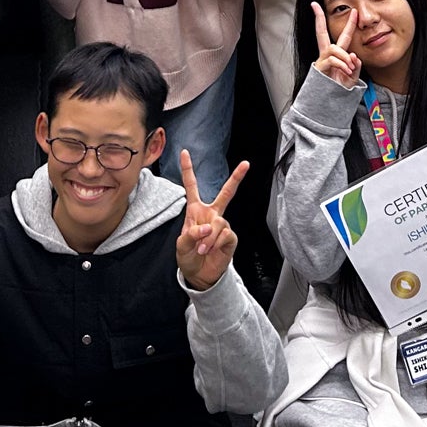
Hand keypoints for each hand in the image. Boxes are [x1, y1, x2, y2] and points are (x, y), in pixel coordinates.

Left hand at [175, 149, 246, 289]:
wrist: (199, 275)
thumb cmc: (188, 256)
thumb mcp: (181, 245)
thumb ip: (191, 234)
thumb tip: (208, 227)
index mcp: (195, 210)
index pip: (192, 186)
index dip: (188, 170)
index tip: (184, 152)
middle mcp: (211, 214)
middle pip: (226, 192)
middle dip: (236, 178)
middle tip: (246, 164)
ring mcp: (222, 225)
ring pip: (218, 223)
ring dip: (208, 238)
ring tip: (202, 249)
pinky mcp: (230, 237)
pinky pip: (225, 234)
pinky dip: (215, 243)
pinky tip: (210, 250)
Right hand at [310, 1, 362, 89]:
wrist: (331, 101)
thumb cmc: (341, 88)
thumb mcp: (353, 76)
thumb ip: (356, 66)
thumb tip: (354, 56)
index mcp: (338, 54)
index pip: (343, 35)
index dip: (349, 23)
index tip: (353, 10)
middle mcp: (327, 53)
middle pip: (321, 32)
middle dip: (318, 18)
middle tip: (314, 5)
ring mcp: (322, 60)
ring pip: (334, 48)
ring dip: (344, 56)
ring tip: (350, 68)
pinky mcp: (319, 67)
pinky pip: (332, 60)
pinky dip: (342, 64)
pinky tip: (346, 71)